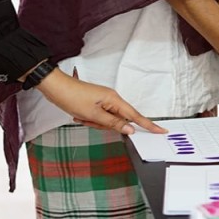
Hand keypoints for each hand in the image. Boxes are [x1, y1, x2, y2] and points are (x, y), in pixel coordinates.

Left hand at [37, 70, 166, 134]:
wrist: (56, 88)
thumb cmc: (73, 97)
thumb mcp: (93, 115)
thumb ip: (113, 124)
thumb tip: (130, 130)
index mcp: (114, 100)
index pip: (135, 116)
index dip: (148, 125)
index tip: (161, 131)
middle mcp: (112, 99)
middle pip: (119, 121)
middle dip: (104, 125)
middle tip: (89, 120)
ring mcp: (104, 101)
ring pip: (107, 121)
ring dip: (94, 123)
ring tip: (81, 116)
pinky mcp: (97, 103)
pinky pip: (100, 118)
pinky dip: (90, 120)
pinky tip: (79, 115)